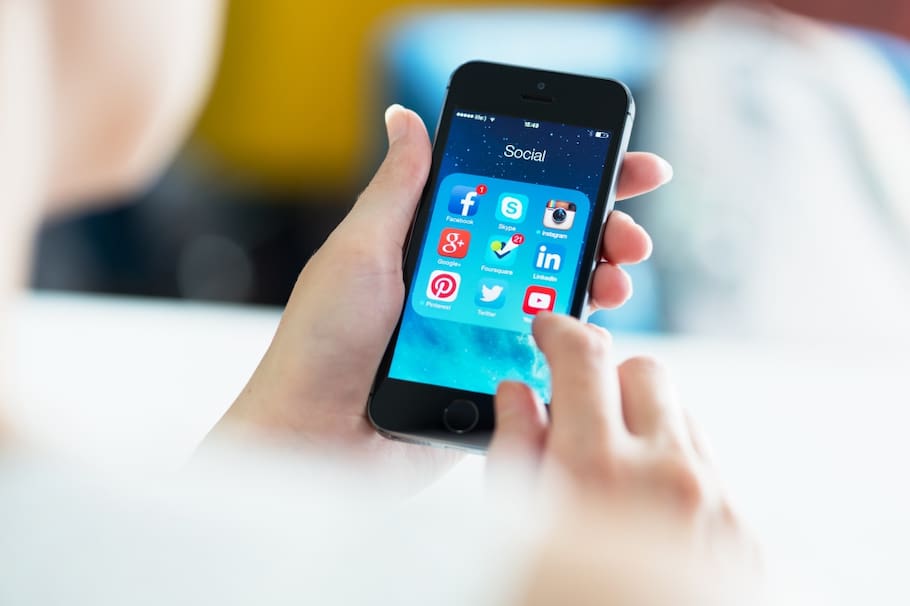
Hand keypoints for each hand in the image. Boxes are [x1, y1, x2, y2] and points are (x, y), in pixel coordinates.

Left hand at [215, 105, 672, 488]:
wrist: (315, 435)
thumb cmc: (322, 341)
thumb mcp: (360, 250)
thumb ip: (398, 189)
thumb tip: (405, 117)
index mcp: (438, 244)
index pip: (515, 199)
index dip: (570, 178)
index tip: (621, 163)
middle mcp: (469, 283)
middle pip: (551, 246)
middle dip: (602, 230)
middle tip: (628, 233)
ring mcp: (486, 332)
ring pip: (560, 298)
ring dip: (599, 279)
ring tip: (614, 276)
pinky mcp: (494, 381)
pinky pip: (549, 355)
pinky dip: (579, 338)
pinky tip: (593, 325)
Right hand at [489, 313, 758, 602]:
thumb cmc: (568, 600)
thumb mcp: (519, 530)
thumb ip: (514, 450)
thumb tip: (514, 393)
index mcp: (596, 469)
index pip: (583, 357)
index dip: (560, 329)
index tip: (548, 327)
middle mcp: (664, 471)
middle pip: (644, 369)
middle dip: (608, 379)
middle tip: (583, 412)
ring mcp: (711, 497)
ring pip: (681, 413)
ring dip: (645, 424)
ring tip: (614, 473)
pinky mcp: (741, 524)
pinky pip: (707, 462)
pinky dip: (674, 465)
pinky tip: (647, 508)